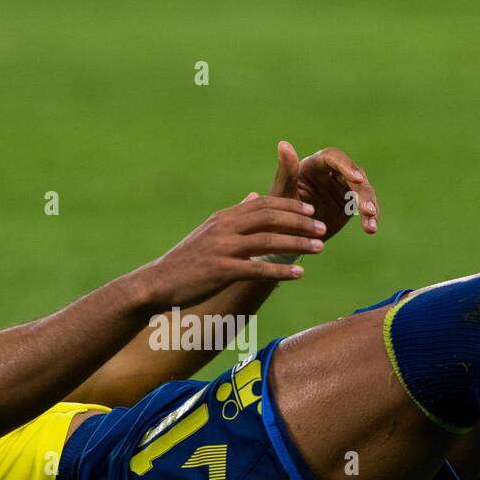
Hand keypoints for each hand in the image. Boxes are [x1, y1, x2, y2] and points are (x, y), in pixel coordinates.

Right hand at [139, 195, 327, 308]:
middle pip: (270, 217)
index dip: (290, 206)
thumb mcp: (209, 232)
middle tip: (322, 228)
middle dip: (300, 222)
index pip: (263, 204)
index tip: (311, 210)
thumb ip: (234, 216)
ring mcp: (222, 249)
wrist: (157, 282)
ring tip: (319, 248)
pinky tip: (298, 274)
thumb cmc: (186, 261)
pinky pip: (258, 269)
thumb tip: (253, 197)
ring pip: (269, 241)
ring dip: (298, 243)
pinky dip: (281, 270)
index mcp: (223, 218)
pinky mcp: (220, 271)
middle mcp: (224, 229)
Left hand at [267, 141, 378, 238]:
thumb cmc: (278, 212)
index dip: (346, 166)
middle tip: (367, 211)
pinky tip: (371, 228)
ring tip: (370, 225)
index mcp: (313, 165)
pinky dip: (371, 217)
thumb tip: (283, 143)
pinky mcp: (350, 202)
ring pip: (363, 190)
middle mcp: (330, 172)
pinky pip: (366, 206)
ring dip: (370, 206)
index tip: (357, 180)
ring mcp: (342, 187)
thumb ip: (285, 172)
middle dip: (363, 193)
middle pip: (354, 174)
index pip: (333, 158)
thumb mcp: (281, 194)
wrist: (286, 236)